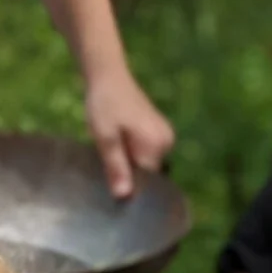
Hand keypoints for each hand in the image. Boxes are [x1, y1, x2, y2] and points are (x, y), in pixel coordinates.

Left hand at [85, 68, 174, 200]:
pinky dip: (134, 154)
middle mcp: (167, 143)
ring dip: (130, 163)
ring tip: (111, 148)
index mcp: (156, 145)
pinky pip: (148, 154)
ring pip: (147, 165)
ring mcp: (166, 137)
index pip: (146, 182)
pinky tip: (119, 143)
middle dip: (129, 173)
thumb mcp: (104, 137)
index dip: (128, 185)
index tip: (109, 182)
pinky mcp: (161, 133)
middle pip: (148, 174)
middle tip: (106, 159)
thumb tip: (123, 196)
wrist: (108, 76)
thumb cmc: (103, 104)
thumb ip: (116, 167)